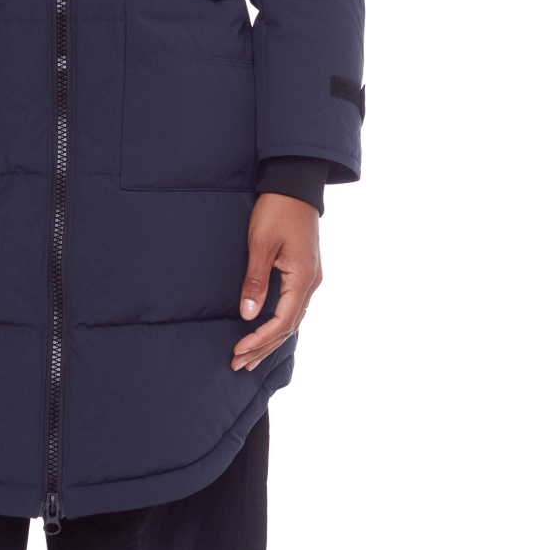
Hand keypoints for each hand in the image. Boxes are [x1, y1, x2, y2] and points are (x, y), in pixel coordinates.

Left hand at [231, 192, 321, 371]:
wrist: (294, 184)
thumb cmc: (276, 211)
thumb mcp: (261, 244)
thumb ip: (256, 281)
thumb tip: (248, 316)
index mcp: (303, 278)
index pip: (282, 322)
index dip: (259, 340)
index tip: (238, 351)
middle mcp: (311, 283)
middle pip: (288, 326)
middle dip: (263, 347)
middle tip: (238, 364)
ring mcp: (310, 278)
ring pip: (292, 319)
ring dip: (270, 338)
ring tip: (249, 357)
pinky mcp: (304, 272)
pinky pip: (292, 307)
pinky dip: (277, 323)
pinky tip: (265, 331)